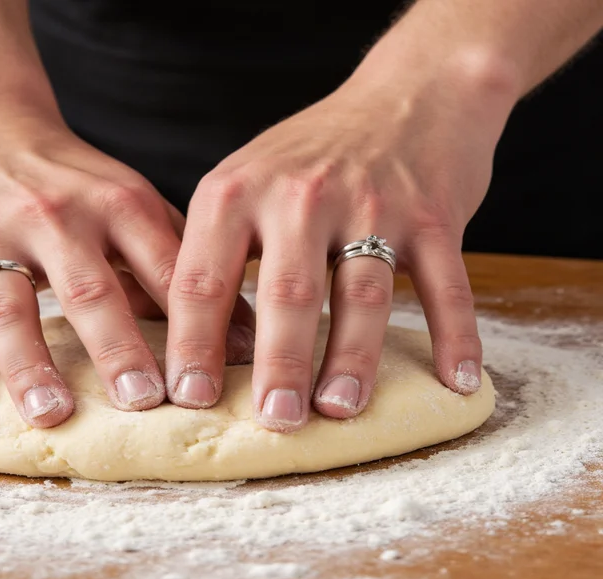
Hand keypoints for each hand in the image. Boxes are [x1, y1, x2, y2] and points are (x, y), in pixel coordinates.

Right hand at [0, 103, 254, 427]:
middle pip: (87, 288)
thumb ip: (179, 263)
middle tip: (142, 402)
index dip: (190, 324)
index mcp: (116, 204)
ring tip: (53, 415)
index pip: (162, 267)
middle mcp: (54, 219)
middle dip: (116, 348)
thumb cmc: (72, 181)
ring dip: (29, 365)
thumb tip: (243, 340)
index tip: (208, 382)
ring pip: (7, 309)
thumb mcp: (132, 203)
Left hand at [166, 53, 516, 431]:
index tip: (188, 396)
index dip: (192, 343)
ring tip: (338, 410)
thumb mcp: (243, 181)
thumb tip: (193, 345)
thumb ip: (216, 249)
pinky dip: (454, 336)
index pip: (203, 278)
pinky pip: (446, 286)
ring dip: (352, 360)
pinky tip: (454, 381)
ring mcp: (372, 204)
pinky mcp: (433, 215)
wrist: (407, 95)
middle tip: (272, 420)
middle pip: (286, 294)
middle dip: (278, 365)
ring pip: (362, 295)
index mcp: (238, 193)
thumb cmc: (310, 155)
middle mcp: (301, 196)